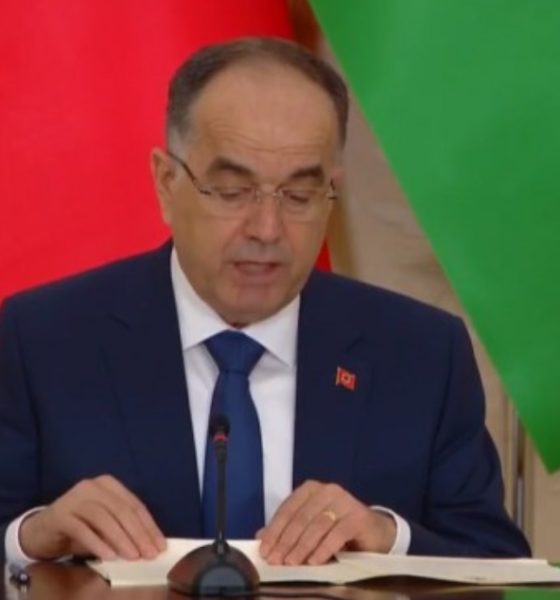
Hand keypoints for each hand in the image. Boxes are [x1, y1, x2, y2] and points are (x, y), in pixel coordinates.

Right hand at [19, 475, 166, 560]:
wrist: (40, 530)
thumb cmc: (79, 527)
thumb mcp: (105, 526)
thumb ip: (123, 529)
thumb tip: (149, 544)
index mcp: (109, 484)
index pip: (134, 505)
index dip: (149, 526)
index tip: (160, 545)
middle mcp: (93, 486)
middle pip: (122, 510)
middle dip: (138, 534)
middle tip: (149, 554)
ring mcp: (75, 498)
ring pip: (104, 518)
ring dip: (121, 539)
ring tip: (132, 557)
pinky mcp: (60, 514)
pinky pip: (83, 529)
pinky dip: (98, 544)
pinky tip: (109, 557)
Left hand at [257, 480, 395, 564]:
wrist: (374, 533)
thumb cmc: (337, 529)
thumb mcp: (309, 528)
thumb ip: (287, 529)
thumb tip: (260, 536)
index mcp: (311, 489)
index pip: (288, 509)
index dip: (274, 530)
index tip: (264, 550)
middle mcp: (327, 490)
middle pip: (301, 517)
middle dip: (286, 541)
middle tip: (276, 561)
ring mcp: (344, 501)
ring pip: (317, 525)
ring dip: (302, 546)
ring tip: (292, 564)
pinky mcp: (359, 516)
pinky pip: (338, 533)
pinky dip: (324, 548)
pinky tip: (314, 562)